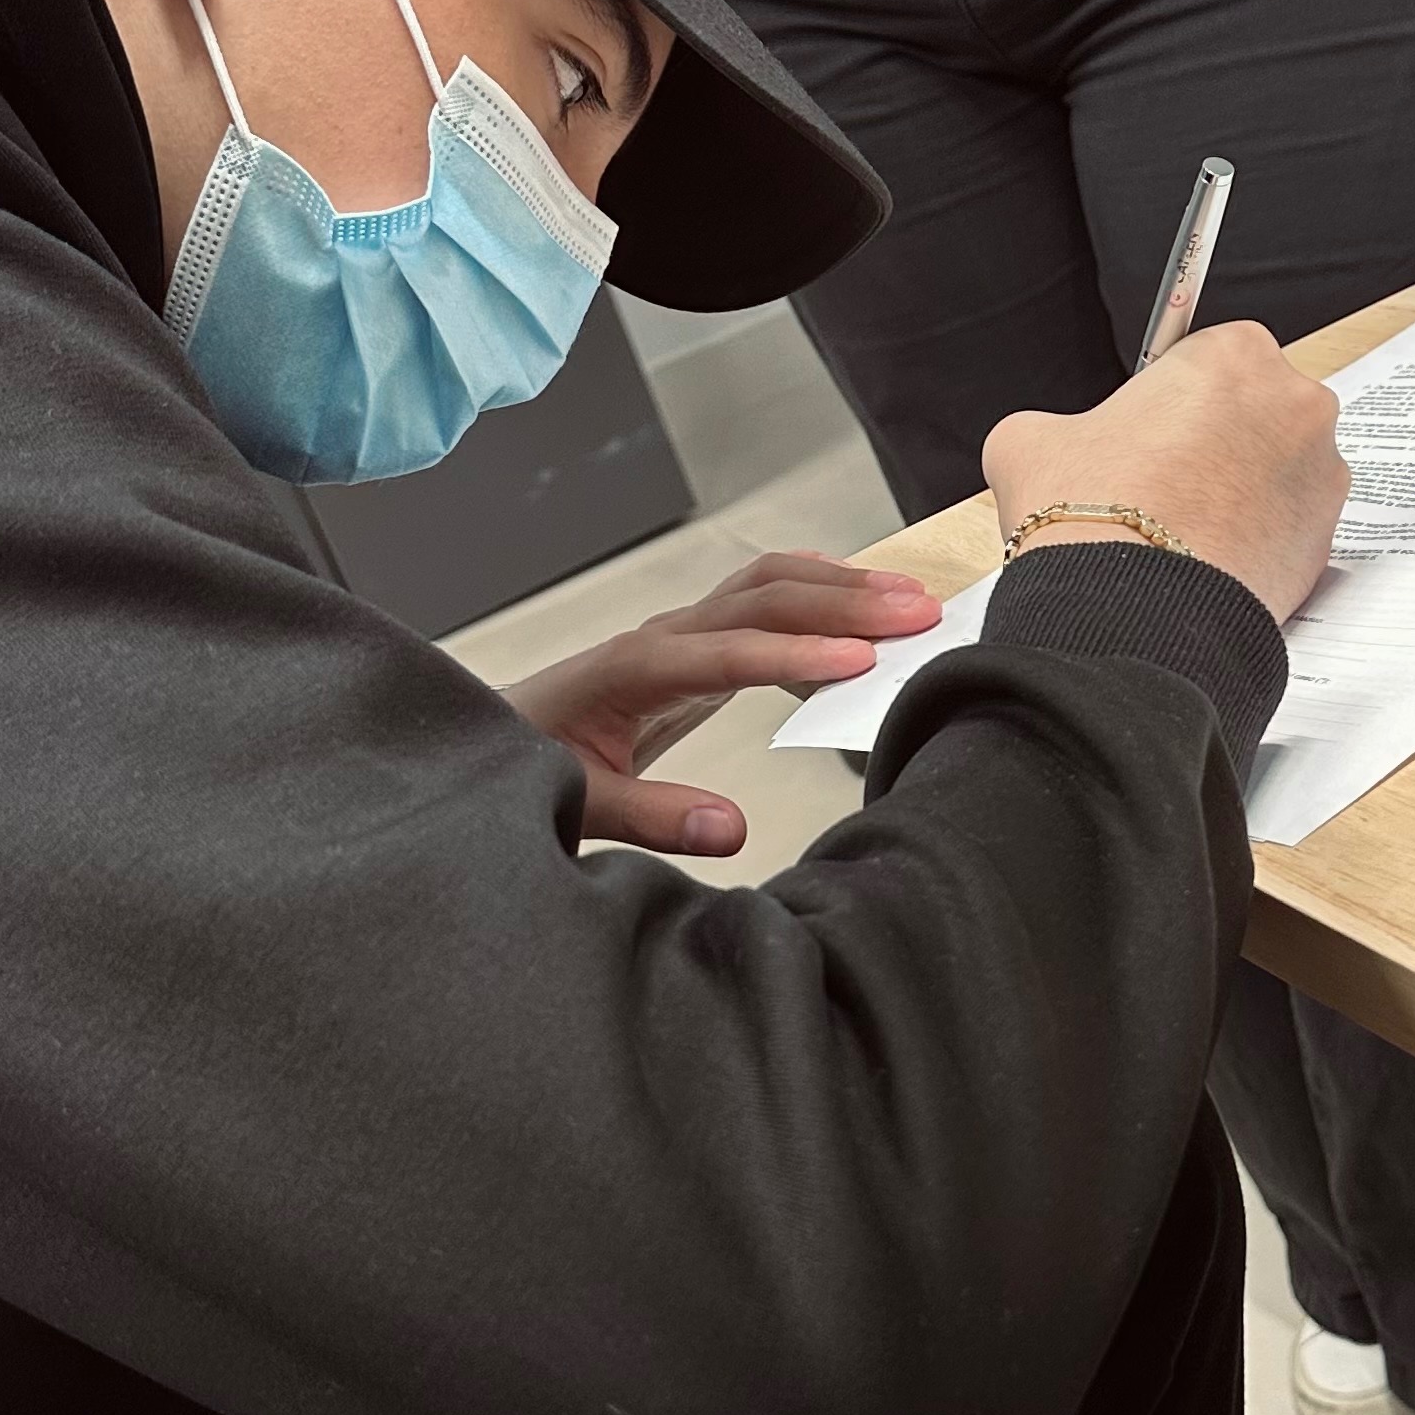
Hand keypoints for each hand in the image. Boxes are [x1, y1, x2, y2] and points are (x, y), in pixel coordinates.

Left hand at [504, 551, 939, 853]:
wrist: (492, 739)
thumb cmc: (527, 768)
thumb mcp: (579, 805)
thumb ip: (652, 817)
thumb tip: (731, 828)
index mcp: (635, 669)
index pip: (730, 653)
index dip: (798, 656)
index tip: (864, 661)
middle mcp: (662, 636)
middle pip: (763, 598)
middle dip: (843, 600)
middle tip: (921, 613)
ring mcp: (680, 634)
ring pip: (768, 587)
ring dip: (839, 586)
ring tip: (913, 599)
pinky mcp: (695, 646)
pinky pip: (763, 604)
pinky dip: (818, 595)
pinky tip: (860, 602)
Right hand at [983, 323, 1347, 629]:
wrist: (1131, 612)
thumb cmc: (1092, 517)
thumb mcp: (1028, 442)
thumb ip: (1054, 425)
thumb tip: (1051, 443)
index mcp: (1233, 353)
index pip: (1206, 358)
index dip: (1170, 399)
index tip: (1148, 431)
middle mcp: (1293, 401)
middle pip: (1253, 409)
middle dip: (1216, 440)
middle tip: (1164, 483)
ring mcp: (1322, 471)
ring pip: (1277, 469)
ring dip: (1241, 490)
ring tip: (1183, 530)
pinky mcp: (1329, 537)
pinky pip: (1292, 526)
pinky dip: (1259, 540)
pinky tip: (1209, 560)